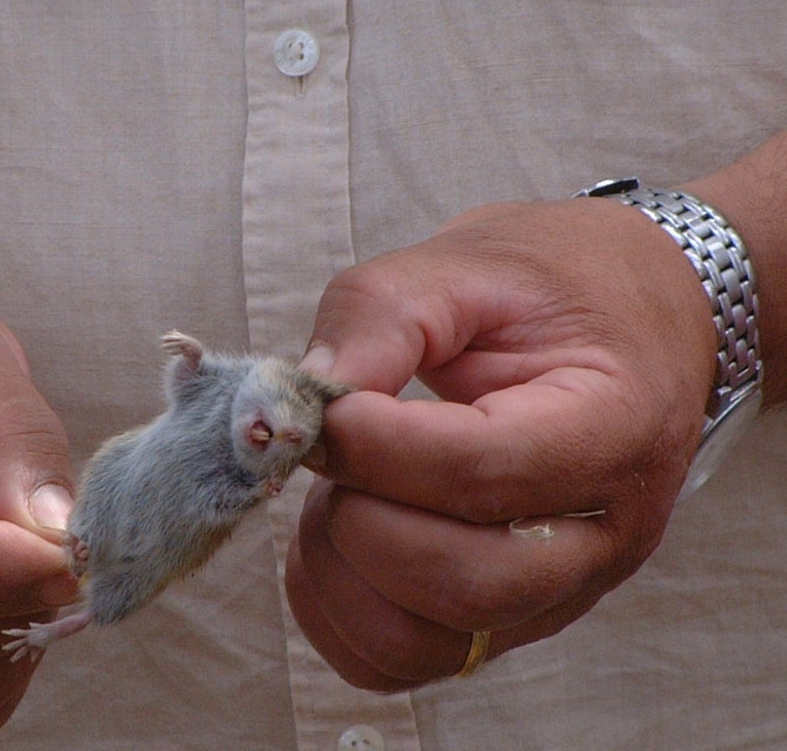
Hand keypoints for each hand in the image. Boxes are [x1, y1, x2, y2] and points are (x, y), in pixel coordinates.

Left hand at [288, 198, 715, 690]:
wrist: (620, 322)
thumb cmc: (548, 290)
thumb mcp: (469, 262)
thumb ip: (380, 315)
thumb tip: (301, 401)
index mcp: (613, 428)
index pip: (483, 473)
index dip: (375, 445)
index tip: (327, 405)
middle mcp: (600, 535)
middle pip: (460, 580)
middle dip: (357, 512)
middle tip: (333, 443)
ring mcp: (555, 592)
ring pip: (421, 642)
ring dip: (339, 565)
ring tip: (340, 486)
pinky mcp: (502, 621)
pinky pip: (395, 660)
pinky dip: (334, 606)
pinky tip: (338, 532)